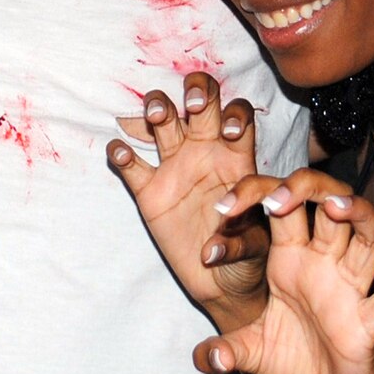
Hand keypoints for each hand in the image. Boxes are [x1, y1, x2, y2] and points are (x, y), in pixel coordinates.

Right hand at [108, 75, 266, 324]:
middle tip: (193, 105)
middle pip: (201, 103)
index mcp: (236, 157)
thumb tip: (213, 250)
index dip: (235, 116)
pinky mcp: (149, 191)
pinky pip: (131, 166)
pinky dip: (121, 154)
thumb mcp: (254, 248)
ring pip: (164, 121)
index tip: (229, 133)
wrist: (221, 281)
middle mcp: (205, 152)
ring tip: (157, 116)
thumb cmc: (247, 256)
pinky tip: (120, 151)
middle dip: (198, 93)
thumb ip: (240, 241)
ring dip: (158, 108)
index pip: (239, 117)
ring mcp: (175, 168)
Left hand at [198, 169, 373, 373]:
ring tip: (336, 206)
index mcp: (291, 260)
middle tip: (278, 197)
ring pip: (369, 235)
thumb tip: (203, 359)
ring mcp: (351, 289)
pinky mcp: (372, 320)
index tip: (223, 207)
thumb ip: (226, 350)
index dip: (256, 195)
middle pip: (330, 202)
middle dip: (309, 189)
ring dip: (358, 215)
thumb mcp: (253, 354)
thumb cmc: (298, 363)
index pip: (281, 207)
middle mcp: (324, 264)